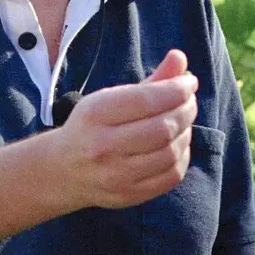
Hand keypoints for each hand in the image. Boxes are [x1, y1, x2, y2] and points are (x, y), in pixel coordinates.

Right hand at [47, 50, 197, 210]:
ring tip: (183, 122)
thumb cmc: (94, 126)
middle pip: (163, 127)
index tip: (190, 82)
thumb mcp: (111, 98)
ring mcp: (115, 175)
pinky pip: (171, 175)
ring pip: (170, 152)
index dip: (178, 89)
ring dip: (186, 132)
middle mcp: (102, 146)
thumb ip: (150, 81)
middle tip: (189, 102)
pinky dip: (182, 156)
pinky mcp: (128, 195)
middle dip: (185, 110)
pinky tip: (177, 145)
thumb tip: (181, 59)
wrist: (64, 170)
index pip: (148, 99)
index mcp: (95, 114)